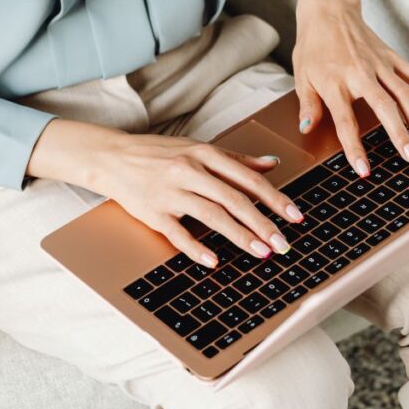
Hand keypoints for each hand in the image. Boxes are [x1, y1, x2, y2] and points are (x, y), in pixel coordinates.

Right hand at [27, 120, 303, 266]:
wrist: (112, 157)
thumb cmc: (158, 153)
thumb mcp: (197, 148)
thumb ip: (235, 159)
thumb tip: (271, 164)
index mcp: (204, 153)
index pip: (247, 178)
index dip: (274, 198)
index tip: (295, 216)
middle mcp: (189, 170)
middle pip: (234, 199)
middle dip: (263, 223)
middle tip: (283, 244)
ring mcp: (170, 191)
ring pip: (211, 215)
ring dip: (239, 236)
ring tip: (261, 253)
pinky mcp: (152, 212)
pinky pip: (177, 233)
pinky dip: (196, 247)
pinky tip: (214, 260)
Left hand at [293, 0, 408, 176]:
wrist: (329, 11)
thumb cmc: (313, 46)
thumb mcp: (301, 77)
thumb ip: (308, 105)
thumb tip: (307, 129)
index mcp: (335, 83)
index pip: (346, 122)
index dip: (355, 148)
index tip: (364, 170)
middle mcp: (361, 74)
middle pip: (385, 109)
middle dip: (400, 136)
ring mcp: (380, 65)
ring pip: (405, 95)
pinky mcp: (392, 57)